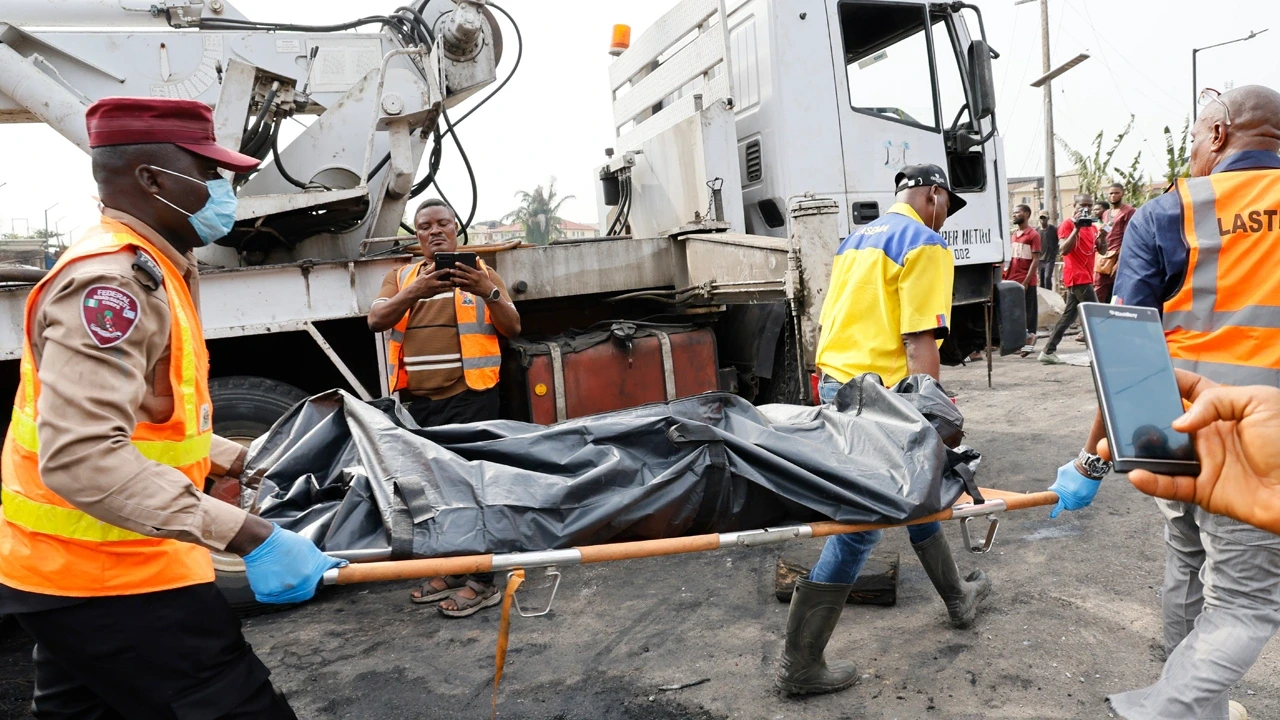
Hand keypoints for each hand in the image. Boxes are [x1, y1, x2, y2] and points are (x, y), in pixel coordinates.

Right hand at [241, 525, 346, 603]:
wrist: (262, 542)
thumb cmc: (286, 543)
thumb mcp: (310, 549)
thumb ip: (323, 562)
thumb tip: (341, 564)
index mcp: (308, 578)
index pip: (312, 589)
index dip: (309, 583)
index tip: (305, 578)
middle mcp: (294, 587)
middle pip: (299, 595)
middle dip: (298, 586)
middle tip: (291, 574)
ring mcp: (278, 592)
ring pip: (285, 597)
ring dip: (285, 589)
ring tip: (280, 573)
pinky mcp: (264, 593)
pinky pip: (271, 596)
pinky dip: (272, 589)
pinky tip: (272, 576)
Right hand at [407, 266, 453, 299]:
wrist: (414, 292)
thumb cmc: (419, 282)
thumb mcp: (423, 274)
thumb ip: (430, 269)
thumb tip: (435, 263)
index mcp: (429, 277)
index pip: (438, 273)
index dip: (444, 271)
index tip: (449, 269)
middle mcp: (432, 284)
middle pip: (443, 282)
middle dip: (450, 281)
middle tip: (455, 278)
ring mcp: (434, 290)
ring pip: (444, 288)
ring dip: (450, 286)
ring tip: (455, 284)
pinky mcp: (435, 294)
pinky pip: (443, 292)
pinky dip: (447, 290)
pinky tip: (452, 288)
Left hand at [450, 262, 495, 297]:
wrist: (489, 291)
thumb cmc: (486, 280)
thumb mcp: (483, 271)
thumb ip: (478, 264)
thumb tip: (477, 257)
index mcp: (476, 273)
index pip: (467, 268)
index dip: (461, 265)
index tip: (456, 263)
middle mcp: (472, 278)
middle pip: (462, 274)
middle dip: (455, 272)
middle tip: (450, 270)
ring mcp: (471, 285)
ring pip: (461, 281)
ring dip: (455, 280)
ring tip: (451, 278)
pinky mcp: (470, 290)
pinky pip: (462, 288)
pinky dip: (459, 286)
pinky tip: (455, 285)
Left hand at [1048, 461, 1101, 517]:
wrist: (1090, 467)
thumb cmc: (1074, 468)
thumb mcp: (1061, 473)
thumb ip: (1057, 483)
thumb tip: (1052, 490)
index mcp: (1067, 493)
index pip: (1059, 505)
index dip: (1056, 511)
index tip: (1052, 516)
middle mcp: (1076, 498)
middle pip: (1068, 506)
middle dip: (1064, 502)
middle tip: (1063, 496)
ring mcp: (1084, 499)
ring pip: (1075, 505)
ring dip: (1072, 501)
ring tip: (1072, 491)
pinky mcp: (1090, 498)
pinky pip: (1083, 503)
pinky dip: (1080, 500)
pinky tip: (1078, 493)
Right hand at [1098, 370, 1279, 533]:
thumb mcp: (1260, 402)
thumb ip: (1216, 401)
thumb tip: (1178, 423)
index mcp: (1222, 409)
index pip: (1188, 389)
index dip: (1166, 381)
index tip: (1140, 374)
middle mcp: (1208, 435)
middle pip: (1163, 424)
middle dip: (1135, 419)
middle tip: (1112, 416)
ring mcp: (1204, 463)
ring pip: (1158, 456)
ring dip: (1131, 452)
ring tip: (1110, 447)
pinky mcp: (1204, 491)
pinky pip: (1170, 487)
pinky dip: (1150, 482)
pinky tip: (1135, 474)